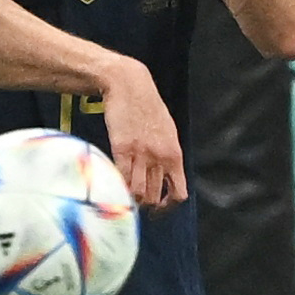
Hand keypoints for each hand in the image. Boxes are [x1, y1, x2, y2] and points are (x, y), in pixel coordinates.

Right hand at [95, 67, 188, 207]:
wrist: (129, 85)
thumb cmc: (148, 107)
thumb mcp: (168, 131)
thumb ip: (168, 156)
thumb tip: (166, 178)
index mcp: (174, 154)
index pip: (179, 193)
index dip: (168, 208)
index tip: (159, 209)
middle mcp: (159, 157)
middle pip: (155, 197)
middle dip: (146, 206)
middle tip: (138, 205)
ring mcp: (140, 153)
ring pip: (138, 193)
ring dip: (131, 199)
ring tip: (126, 196)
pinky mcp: (120, 148)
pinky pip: (121, 177)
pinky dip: (119, 186)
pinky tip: (116, 185)